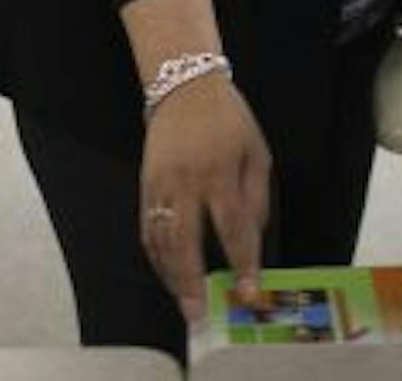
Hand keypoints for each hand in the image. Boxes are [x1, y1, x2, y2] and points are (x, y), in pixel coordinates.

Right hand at [138, 76, 271, 325]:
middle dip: (193, 284)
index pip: (232, 229)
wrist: (182, 85)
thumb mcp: (256, 151)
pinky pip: (147, 229)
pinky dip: (156, 257)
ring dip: (172, 277)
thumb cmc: (227, 118)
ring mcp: (160, 185)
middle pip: (186, 243)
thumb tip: (252, 237)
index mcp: (219, 172)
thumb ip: (256, 197)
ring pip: (161, 241)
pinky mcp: (145, 185)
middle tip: (200, 315)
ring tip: (185, 304)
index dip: (242, 265)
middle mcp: (186, 182)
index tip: (249, 292)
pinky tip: (168, 275)